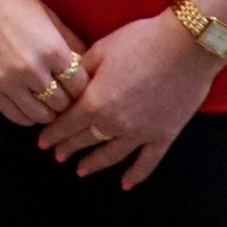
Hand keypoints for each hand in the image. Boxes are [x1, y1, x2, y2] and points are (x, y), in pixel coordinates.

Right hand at [0, 0, 86, 126]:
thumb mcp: (47, 14)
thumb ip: (69, 40)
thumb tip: (87, 62)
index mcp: (52, 49)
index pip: (80, 87)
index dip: (81, 87)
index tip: (76, 84)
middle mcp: (33, 69)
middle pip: (62, 104)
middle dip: (66, 100)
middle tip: (62, 93)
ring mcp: (9, 80)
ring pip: (41, 115)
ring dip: (47, 110)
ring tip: (45, 99)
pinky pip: (16, 117)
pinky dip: (27, 115)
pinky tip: (28, 104)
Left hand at [39, 11, 220, 187]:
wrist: (184, 47)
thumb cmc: (140, 41)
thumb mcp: (101, 49)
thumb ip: (82, 71)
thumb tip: (68, 83)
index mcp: (96, 101)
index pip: (68, 123)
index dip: (54, 133)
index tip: (42, 142)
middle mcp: (116, 124)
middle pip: (87, 139)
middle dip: (69, 147)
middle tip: (57, 155)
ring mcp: (141, 133)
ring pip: (112, 155)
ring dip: (94, 163)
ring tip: (81, 170)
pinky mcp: (164, 136)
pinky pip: (147, 162)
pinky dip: (136, 175)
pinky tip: (125, 184)